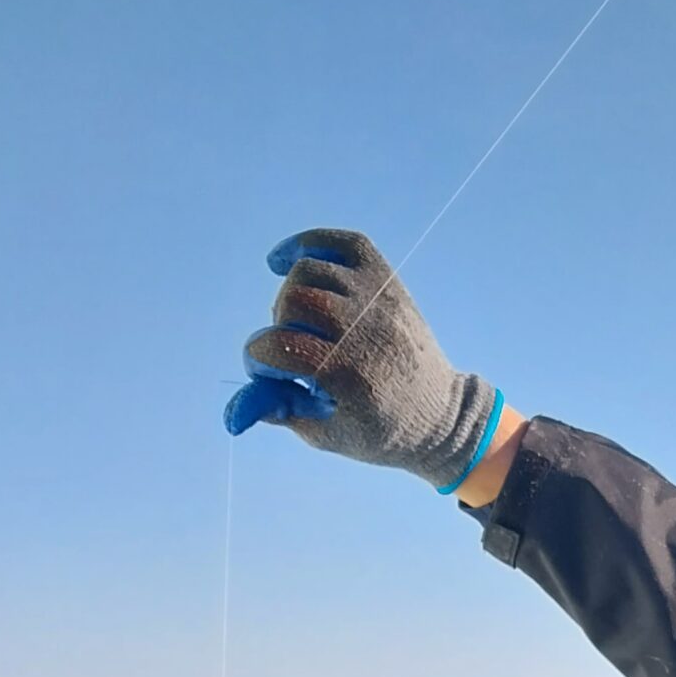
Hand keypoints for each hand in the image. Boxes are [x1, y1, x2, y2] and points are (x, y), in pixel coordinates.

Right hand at [225, 228, 501, 491]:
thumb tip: (237, 406)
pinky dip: (309, 245)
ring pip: (310, 270)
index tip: (265, 370)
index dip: (258, 359)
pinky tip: (287, 262)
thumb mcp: (326, 434)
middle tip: (292, 347)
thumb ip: (279, 410)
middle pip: (293, 302)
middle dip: (278, 325)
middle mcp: (366, 331)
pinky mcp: (387, 281)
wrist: (439, 415)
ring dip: (291, 294)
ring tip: (300, 320)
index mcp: (350, 376)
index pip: (280, 346)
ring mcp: (379, 300)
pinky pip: (342, 242)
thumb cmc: (380, 431)